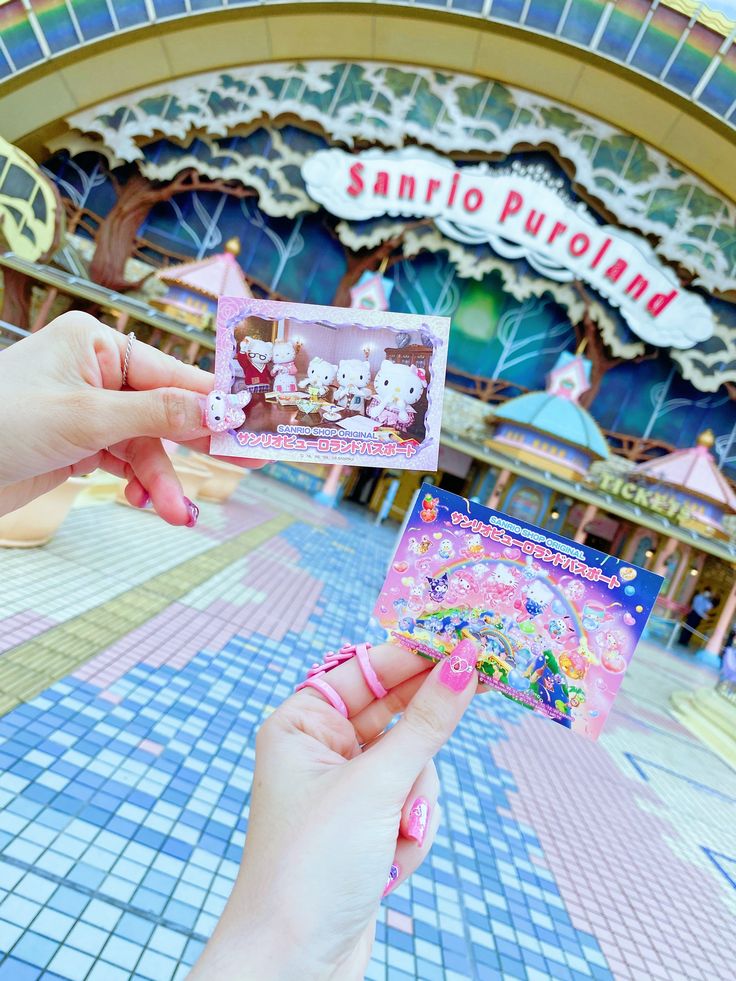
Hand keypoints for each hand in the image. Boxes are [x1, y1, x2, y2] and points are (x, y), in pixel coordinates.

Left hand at [0, 312, 260, 523]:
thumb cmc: (2, 423)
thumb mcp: (87, 419)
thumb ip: (157, 414)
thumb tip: (218, 409)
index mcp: (99, 345)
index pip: (173, 374)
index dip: (216, 403)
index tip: (254, 423)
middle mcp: (99, 372)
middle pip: (167, 410)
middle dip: (197, 446)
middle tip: (248, 464)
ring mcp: (92, 410)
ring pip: (150, 446)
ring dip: (163, 481)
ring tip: (177, 515)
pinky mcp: (83, 444)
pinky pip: (128, 463)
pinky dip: (141, 485)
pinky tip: (149, 505)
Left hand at [189, 639, 479, 980]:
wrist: (294, 965)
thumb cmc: (315, 862)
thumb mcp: (376, 785)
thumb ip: (426, 723)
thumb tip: (466, 664)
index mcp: (302, 723)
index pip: (369, 671)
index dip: (417, 654)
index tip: (466, 638)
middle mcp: (322, 749)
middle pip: (397, 715)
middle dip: (424, 734)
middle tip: (483, 681)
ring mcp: (347, 789)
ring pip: (414, 764)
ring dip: (414, 800)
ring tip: (396, 834)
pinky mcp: (367, 827)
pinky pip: (412, 804)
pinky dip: (412, 830)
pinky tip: (392, 863)